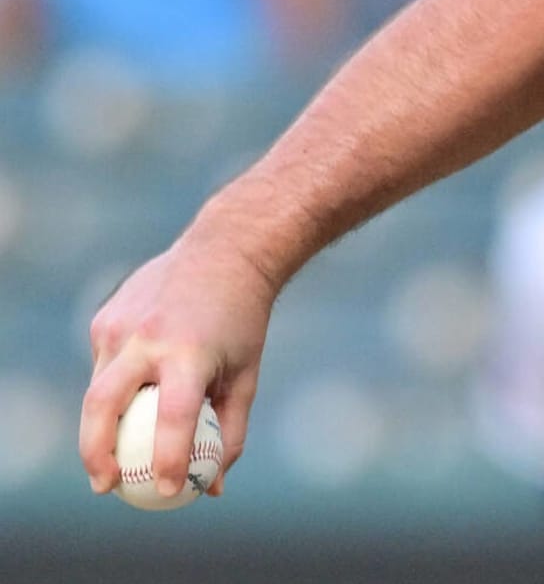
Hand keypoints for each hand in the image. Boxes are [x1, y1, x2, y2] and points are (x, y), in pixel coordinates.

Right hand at [80, 235, 277, 499]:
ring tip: (113, 455)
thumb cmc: (241, 324)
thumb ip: (230, 432)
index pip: (173, 415)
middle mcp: (148, 337)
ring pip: (97, 389)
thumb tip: (213, 488)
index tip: (167, 490)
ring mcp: (119, 325)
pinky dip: (115, 386)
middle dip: (96, 453)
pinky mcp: (103, 319)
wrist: (225, 252)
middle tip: (105, 486)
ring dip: (101, 425)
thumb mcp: (247, 374)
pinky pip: (104, 366)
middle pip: (103, 406)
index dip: (169, 457)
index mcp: (191, 352)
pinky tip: (137, 382)